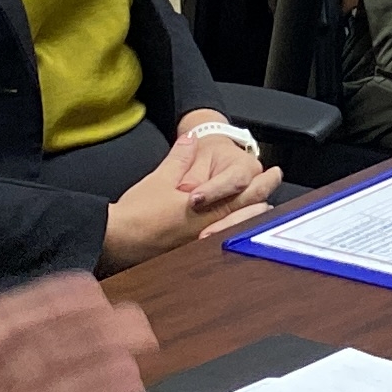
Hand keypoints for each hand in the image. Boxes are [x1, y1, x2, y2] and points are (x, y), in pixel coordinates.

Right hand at [105, 130, 274, 268]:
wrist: (116, 239)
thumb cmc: (137, 211)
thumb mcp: (160, 179)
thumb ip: (180, 158)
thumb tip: (191, 138)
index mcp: (205, 210)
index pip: (243, 194)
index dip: (262, 182)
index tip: (275, 172)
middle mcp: (209, 229)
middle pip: (247, 214)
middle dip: (264, 199)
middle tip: (274, 186)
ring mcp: (202, 243)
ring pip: (238, 229)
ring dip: (252, 216)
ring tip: (263, 206)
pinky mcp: (192, 252)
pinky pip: (222, 240)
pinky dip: (234, 230)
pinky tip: (236, 226)